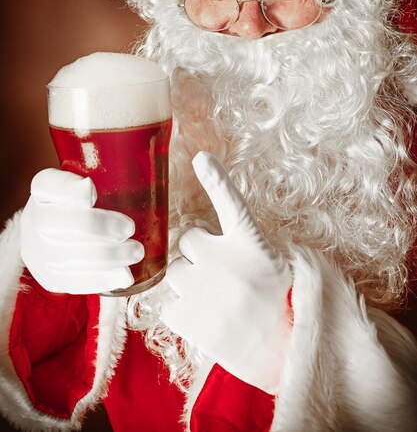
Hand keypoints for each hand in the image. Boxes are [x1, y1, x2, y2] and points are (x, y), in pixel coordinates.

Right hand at [20, 169, 143, 293]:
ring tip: (135, 252)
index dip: (66, 189)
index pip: (46, 184)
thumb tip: (146, 170)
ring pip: (65, 258)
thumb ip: (114, 172)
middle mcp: (35, 218)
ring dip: (106, 257)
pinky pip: (73, 281)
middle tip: (129, 228)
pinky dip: (101, 279)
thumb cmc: (92, 200)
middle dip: (95, 227)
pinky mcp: (51, 277)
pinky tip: (124, 276)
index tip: (91, 190)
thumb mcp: (96, 179)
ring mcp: (39, 251)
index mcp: (44, 189)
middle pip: (56, 224)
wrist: (62, 234)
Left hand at [161, 152, 292, 394]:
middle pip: (187, 241)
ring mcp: (203, 289)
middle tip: (219, 276)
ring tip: (213, 301)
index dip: (216, 179)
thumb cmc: (285, 306)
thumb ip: (247, 246)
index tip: (202, 158)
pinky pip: (167, 305)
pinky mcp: (188, 318)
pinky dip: (181, 310)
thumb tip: (213, 240)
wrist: (286, 355)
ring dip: (188, 282)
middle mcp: (223, 260)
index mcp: (251, 244)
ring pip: (174, 273)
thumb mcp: (279, 265)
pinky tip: (204, 319)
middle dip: (198, 254)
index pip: (230, 202)